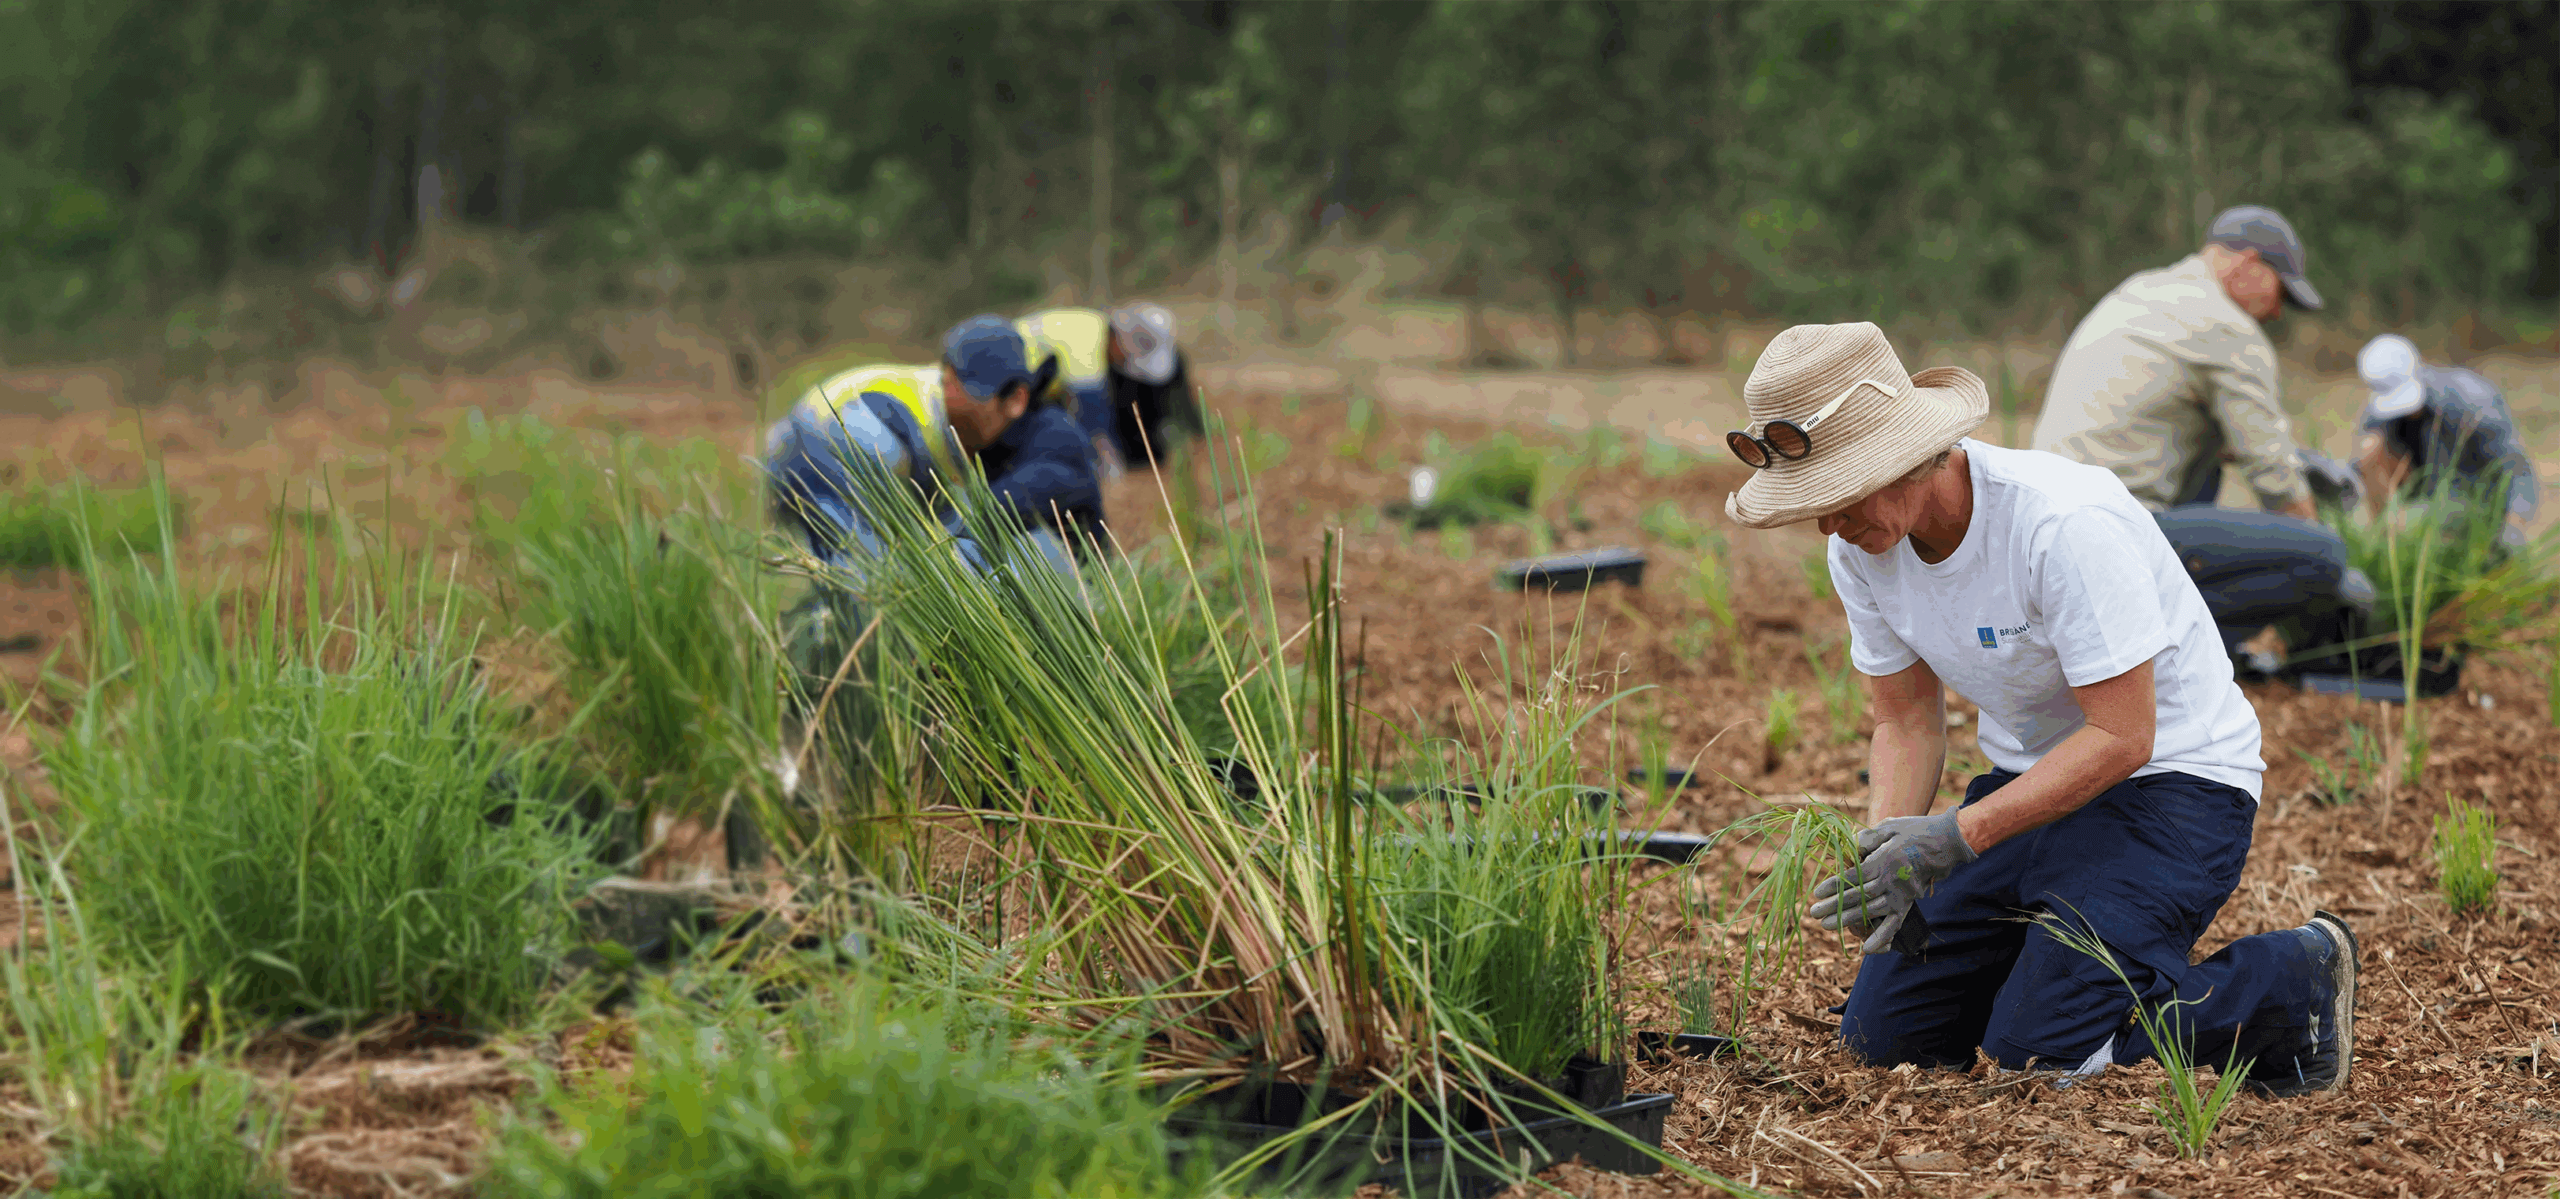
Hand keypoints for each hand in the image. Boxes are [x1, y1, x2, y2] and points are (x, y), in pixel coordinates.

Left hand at [1807, 811, 1978, 954]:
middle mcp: (1891, 880)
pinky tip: (1867, 950)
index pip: (1854, 876)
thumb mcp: (1889, 827)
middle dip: (1834, 906)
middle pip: (1859, 896)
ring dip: (1848, 920)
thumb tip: (1849, 847)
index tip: (1817, 892)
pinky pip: (1895, 923)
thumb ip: (1867, 838)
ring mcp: (1901, 894)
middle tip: (1814, 913)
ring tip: (1826, 925)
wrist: (1945, 842)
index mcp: (1884, 860)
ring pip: (1871, 911)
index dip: (1835, 885)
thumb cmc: (1914, 831)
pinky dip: (1882, 937)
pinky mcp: (1908, 902)